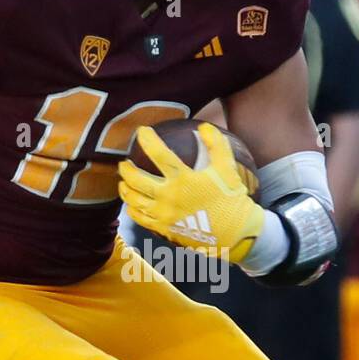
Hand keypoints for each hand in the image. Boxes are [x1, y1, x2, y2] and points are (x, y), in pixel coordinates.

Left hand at [118, 122, 264, 261]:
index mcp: (183, 179)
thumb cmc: (231, 199)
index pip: (159, 154)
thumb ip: (216, 144)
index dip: (148, 139)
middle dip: (126, 169)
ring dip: (125, 189)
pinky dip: (132, 209)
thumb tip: (204, 127)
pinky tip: (132, 204)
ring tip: (123, 182)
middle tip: (124, 163)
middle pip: (136, 179)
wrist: (235, 232)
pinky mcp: (164, 229)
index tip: (142, 131)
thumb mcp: (227, 168)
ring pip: (134, 200)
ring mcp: (164, 215)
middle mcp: (169, 197)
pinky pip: (141, 219)